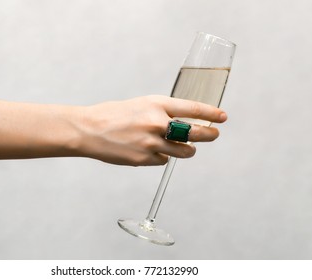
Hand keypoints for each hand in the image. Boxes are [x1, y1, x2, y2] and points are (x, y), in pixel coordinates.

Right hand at [77, 95, 226, 165]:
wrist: (88, 130)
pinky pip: (163, 160)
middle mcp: (156, 123)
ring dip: (188, 150)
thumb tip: (179, 124)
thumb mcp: (139, 105)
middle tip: (213, 134)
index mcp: (155, 104)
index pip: (192, 108)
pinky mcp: (143, 160)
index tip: (223, 117)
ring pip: (183, 151)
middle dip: (209, 134)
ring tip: (186, 148)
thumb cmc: (112, 115)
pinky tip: (151, 152)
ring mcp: (150, 143)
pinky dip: (162, 157)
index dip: (211, 113)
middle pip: (194, 133)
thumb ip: (160, 113)